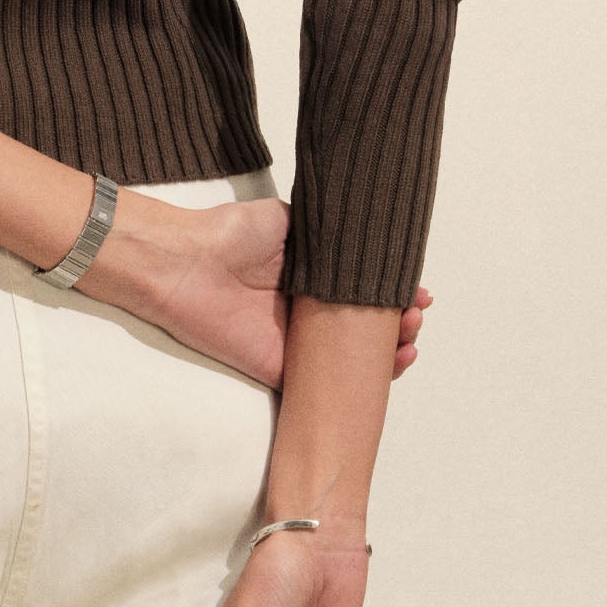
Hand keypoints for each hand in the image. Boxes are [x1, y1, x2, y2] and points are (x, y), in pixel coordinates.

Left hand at [94, 194, 433, 389]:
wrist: (187, 263)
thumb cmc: (230, 234)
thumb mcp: (288, 220)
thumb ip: (325, 233)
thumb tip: (364, 235)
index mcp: (310, 279)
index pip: (361, 294)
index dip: (393, 294)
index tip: (419, 292)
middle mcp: (307, 313)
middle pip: (365, 328)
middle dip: (399, 322)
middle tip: (414, 313)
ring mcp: (298, 344)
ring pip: (355, 358)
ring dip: (392, 349)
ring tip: (409, 334)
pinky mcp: (283, 370)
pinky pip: (328, 386)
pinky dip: (364, 382)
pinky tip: (394, 363)